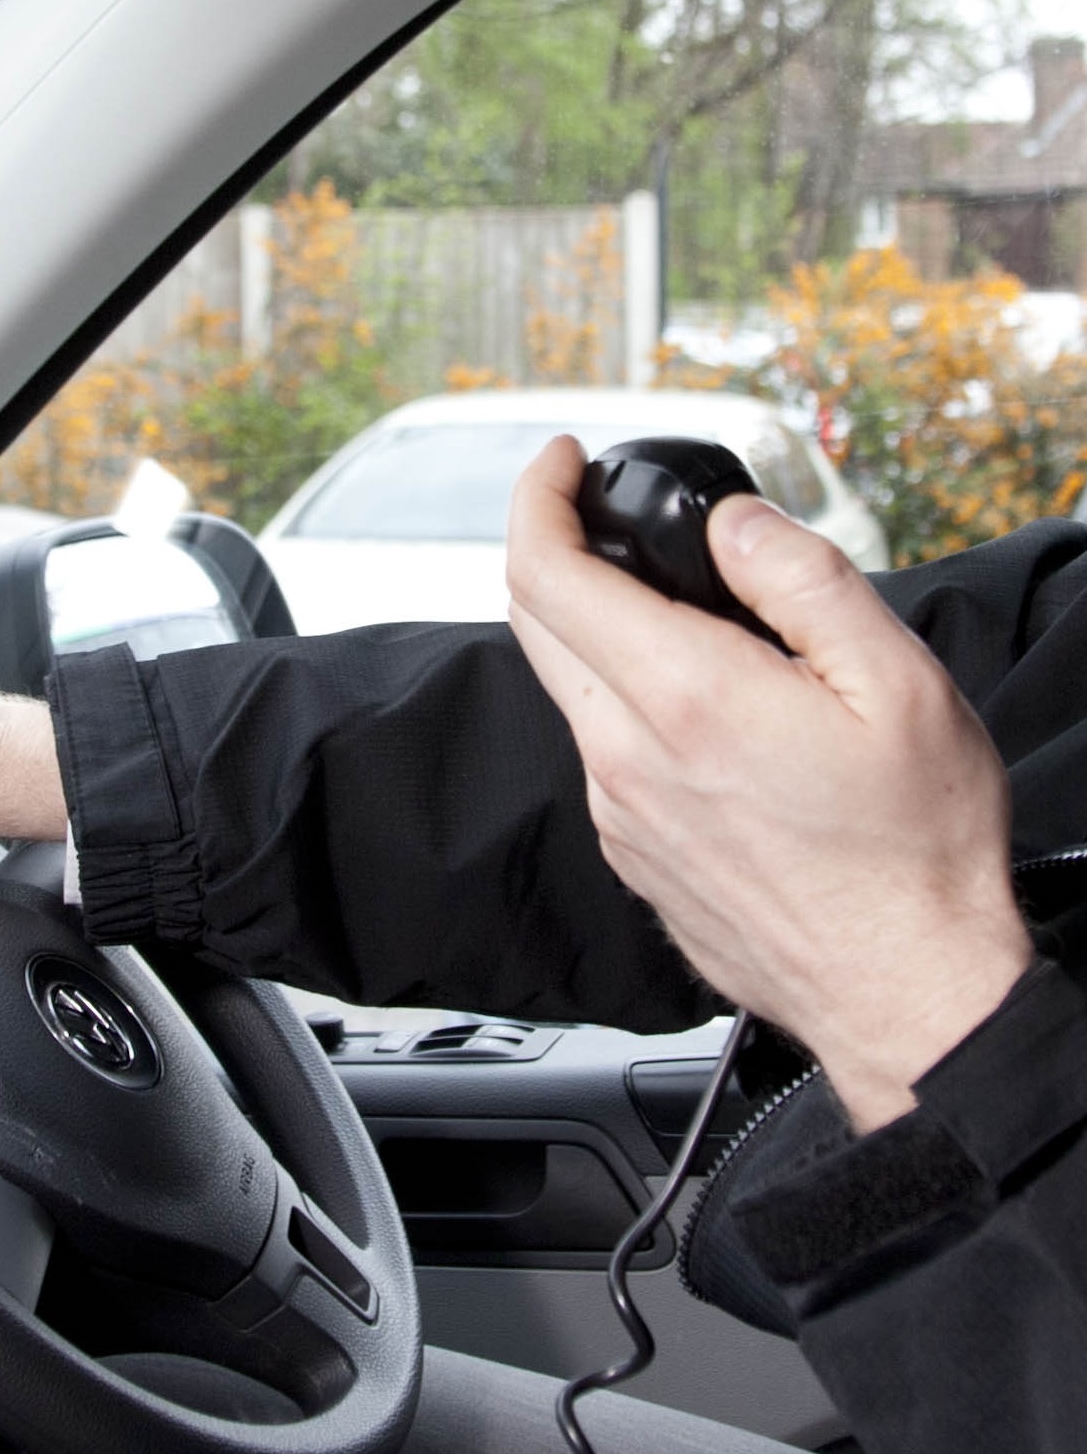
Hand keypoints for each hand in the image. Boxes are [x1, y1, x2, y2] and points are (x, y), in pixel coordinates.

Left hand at [503, 437, 1029, 1130]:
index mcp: (683, 698)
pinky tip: (697, 704)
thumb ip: (802, 582)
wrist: (905, 992)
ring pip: (569, 689)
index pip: (548, 572)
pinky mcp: (630, 851)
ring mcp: (617, 811)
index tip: (560, 461)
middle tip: (602, 514)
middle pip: (536, 622)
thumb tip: (734, 522)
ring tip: (671, 605)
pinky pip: (601, 751)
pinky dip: (624, 701)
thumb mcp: (899, 684)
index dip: (538, 497)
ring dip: (595, 630)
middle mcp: (625, 756)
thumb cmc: (916, 852)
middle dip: (554, 548)